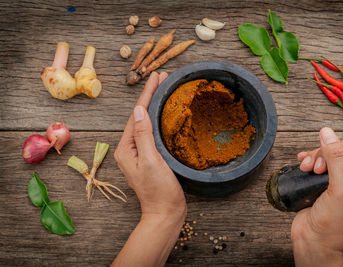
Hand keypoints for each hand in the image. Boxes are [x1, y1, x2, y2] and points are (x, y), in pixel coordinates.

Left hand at [114, 71, 185, 218]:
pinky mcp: (150, 157)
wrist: (165, 213)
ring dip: (155, 105)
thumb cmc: (159, 191)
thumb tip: (139, 110)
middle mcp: (130, 148)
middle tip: (163, 77)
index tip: (156, 76)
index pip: (136, 115)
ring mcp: (140, 152)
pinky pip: (153, 132)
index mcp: (126, 148)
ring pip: (147, 122)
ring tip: (165, 88)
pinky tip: (166, 112)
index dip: (146, 94)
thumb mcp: (151, 161)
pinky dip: (160, 119)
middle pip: (140, 116)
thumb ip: (143, 135)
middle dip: (151, 96)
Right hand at [291, 127, 342, 266]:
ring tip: (309, 168)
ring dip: (318, 156)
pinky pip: (321, 162)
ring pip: (333, 154)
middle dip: (330, 152)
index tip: (339, 146)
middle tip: (320, 166)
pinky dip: (312, 159)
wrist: (313, 238)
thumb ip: (335, 159)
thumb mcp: (338, 189)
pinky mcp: (328, 182)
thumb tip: (329, 135)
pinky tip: (304, 163)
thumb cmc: (332, 223)